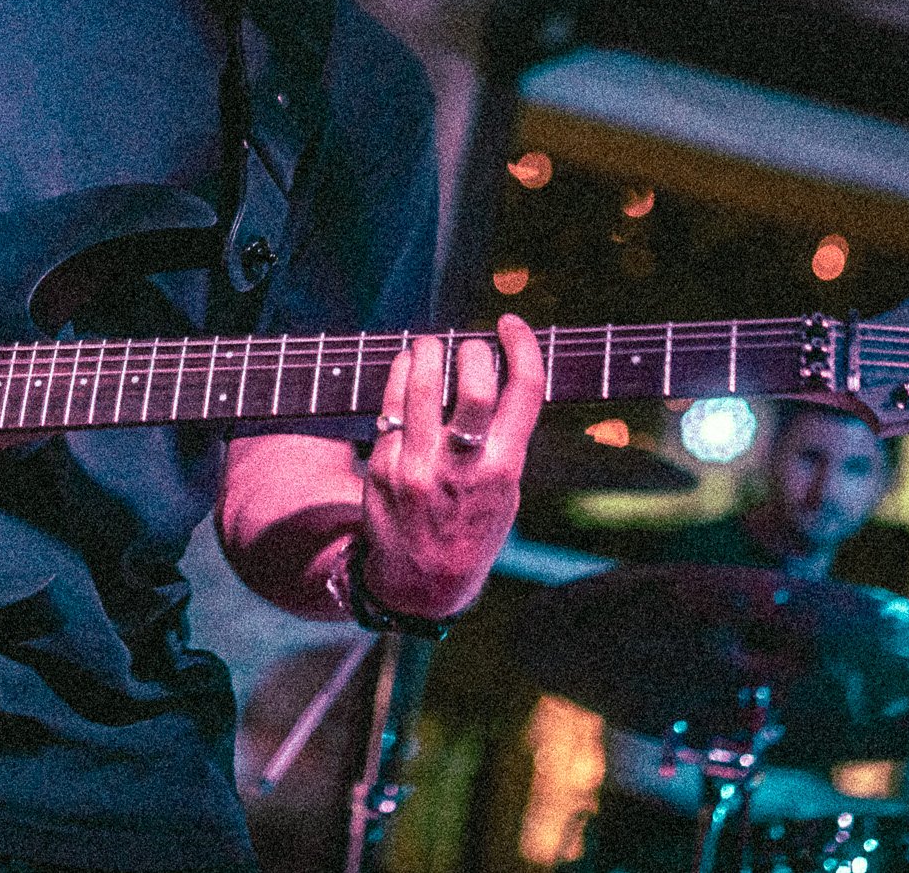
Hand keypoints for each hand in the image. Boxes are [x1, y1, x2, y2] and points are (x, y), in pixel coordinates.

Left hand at [358, 314, 543, 618]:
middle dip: (472, 350)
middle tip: (468, 346)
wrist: (421, 583)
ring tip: (430, 346)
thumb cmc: (472, 527)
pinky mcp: (383, 466)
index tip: (510, 324)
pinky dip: (399, 375)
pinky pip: (390, 404)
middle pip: (473, 384)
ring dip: (427, 352)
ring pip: (421, 386)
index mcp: (504, 469)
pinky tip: (405, 366)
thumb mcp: (505, 491)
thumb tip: (497, 370)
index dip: (521, 345)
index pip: (524, 390)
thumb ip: (504, 438)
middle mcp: (463, 467)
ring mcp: (419, 466)